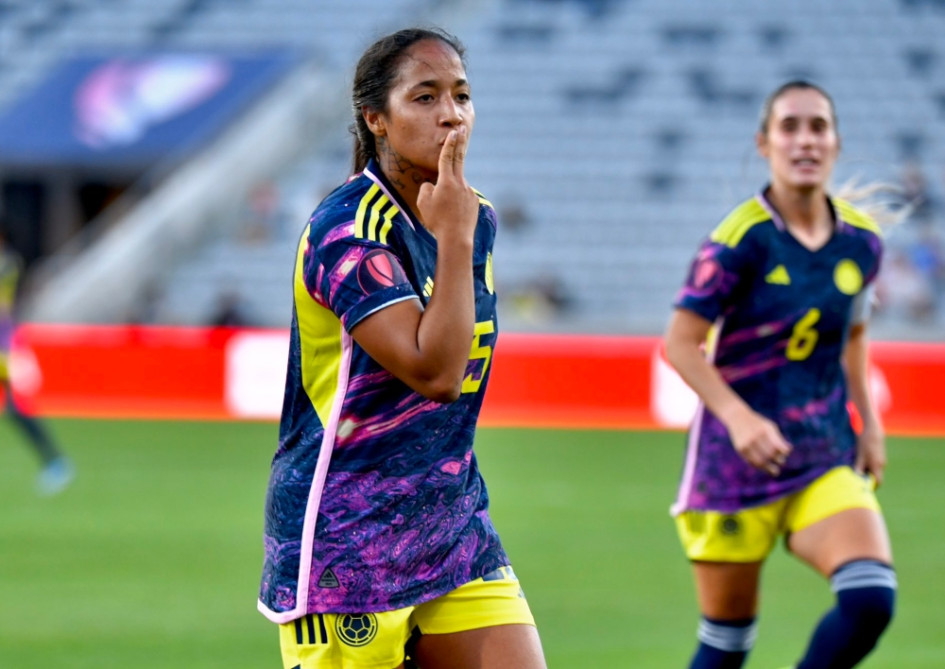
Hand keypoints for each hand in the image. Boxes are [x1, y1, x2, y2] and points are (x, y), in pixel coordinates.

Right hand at [416, 126, 478, 243]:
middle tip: (463, 128)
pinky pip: (462, 197)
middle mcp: (460, 183)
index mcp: (447, 181)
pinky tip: (452, 216)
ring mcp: (469, 192)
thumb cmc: (437, 221)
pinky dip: (456, 203)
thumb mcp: (423, 203)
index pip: (447, 157)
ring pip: (456, 186)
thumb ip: (426, 188)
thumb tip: (432, 184)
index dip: (450, 143)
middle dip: (459, 143)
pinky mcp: (474, 201)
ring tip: (444, 212)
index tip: (454, 132)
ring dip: (449, 193)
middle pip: (459, 159)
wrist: (456, 238)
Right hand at [726, 407, 792, 476]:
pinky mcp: (740, 449)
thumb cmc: (757, 423)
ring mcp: (746, 443)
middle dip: (777, 460)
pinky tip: (763, 467)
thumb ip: (778, 438)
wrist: (737, 417)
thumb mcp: (769, 426)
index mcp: (765, 430)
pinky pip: (751, 461)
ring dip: (768, 468)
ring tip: (774, 471)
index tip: (784, 455)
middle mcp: (755, 436)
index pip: (777, 446)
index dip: (783, 453)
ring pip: (759, 461)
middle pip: (769, 454)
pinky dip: (759, 466)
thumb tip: (789, 451)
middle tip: (780, 463)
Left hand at [854, 420, 885, 486]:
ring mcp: (881, 460)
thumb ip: (859, 467)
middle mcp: (882, 464)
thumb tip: (856, 477)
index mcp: (877, 466)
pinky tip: (860, 462)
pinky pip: (874, 465)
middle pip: (876, 477)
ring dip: (867, 472)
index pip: (878, 482)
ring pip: (874, 470)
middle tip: (857, 480)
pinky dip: (868, 466)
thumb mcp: (860, 456)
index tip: (863, 487)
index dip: (872, 486)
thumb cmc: (866, 443)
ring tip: (857, 471)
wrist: (874, 431)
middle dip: (867, 479)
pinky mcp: (879, 456)